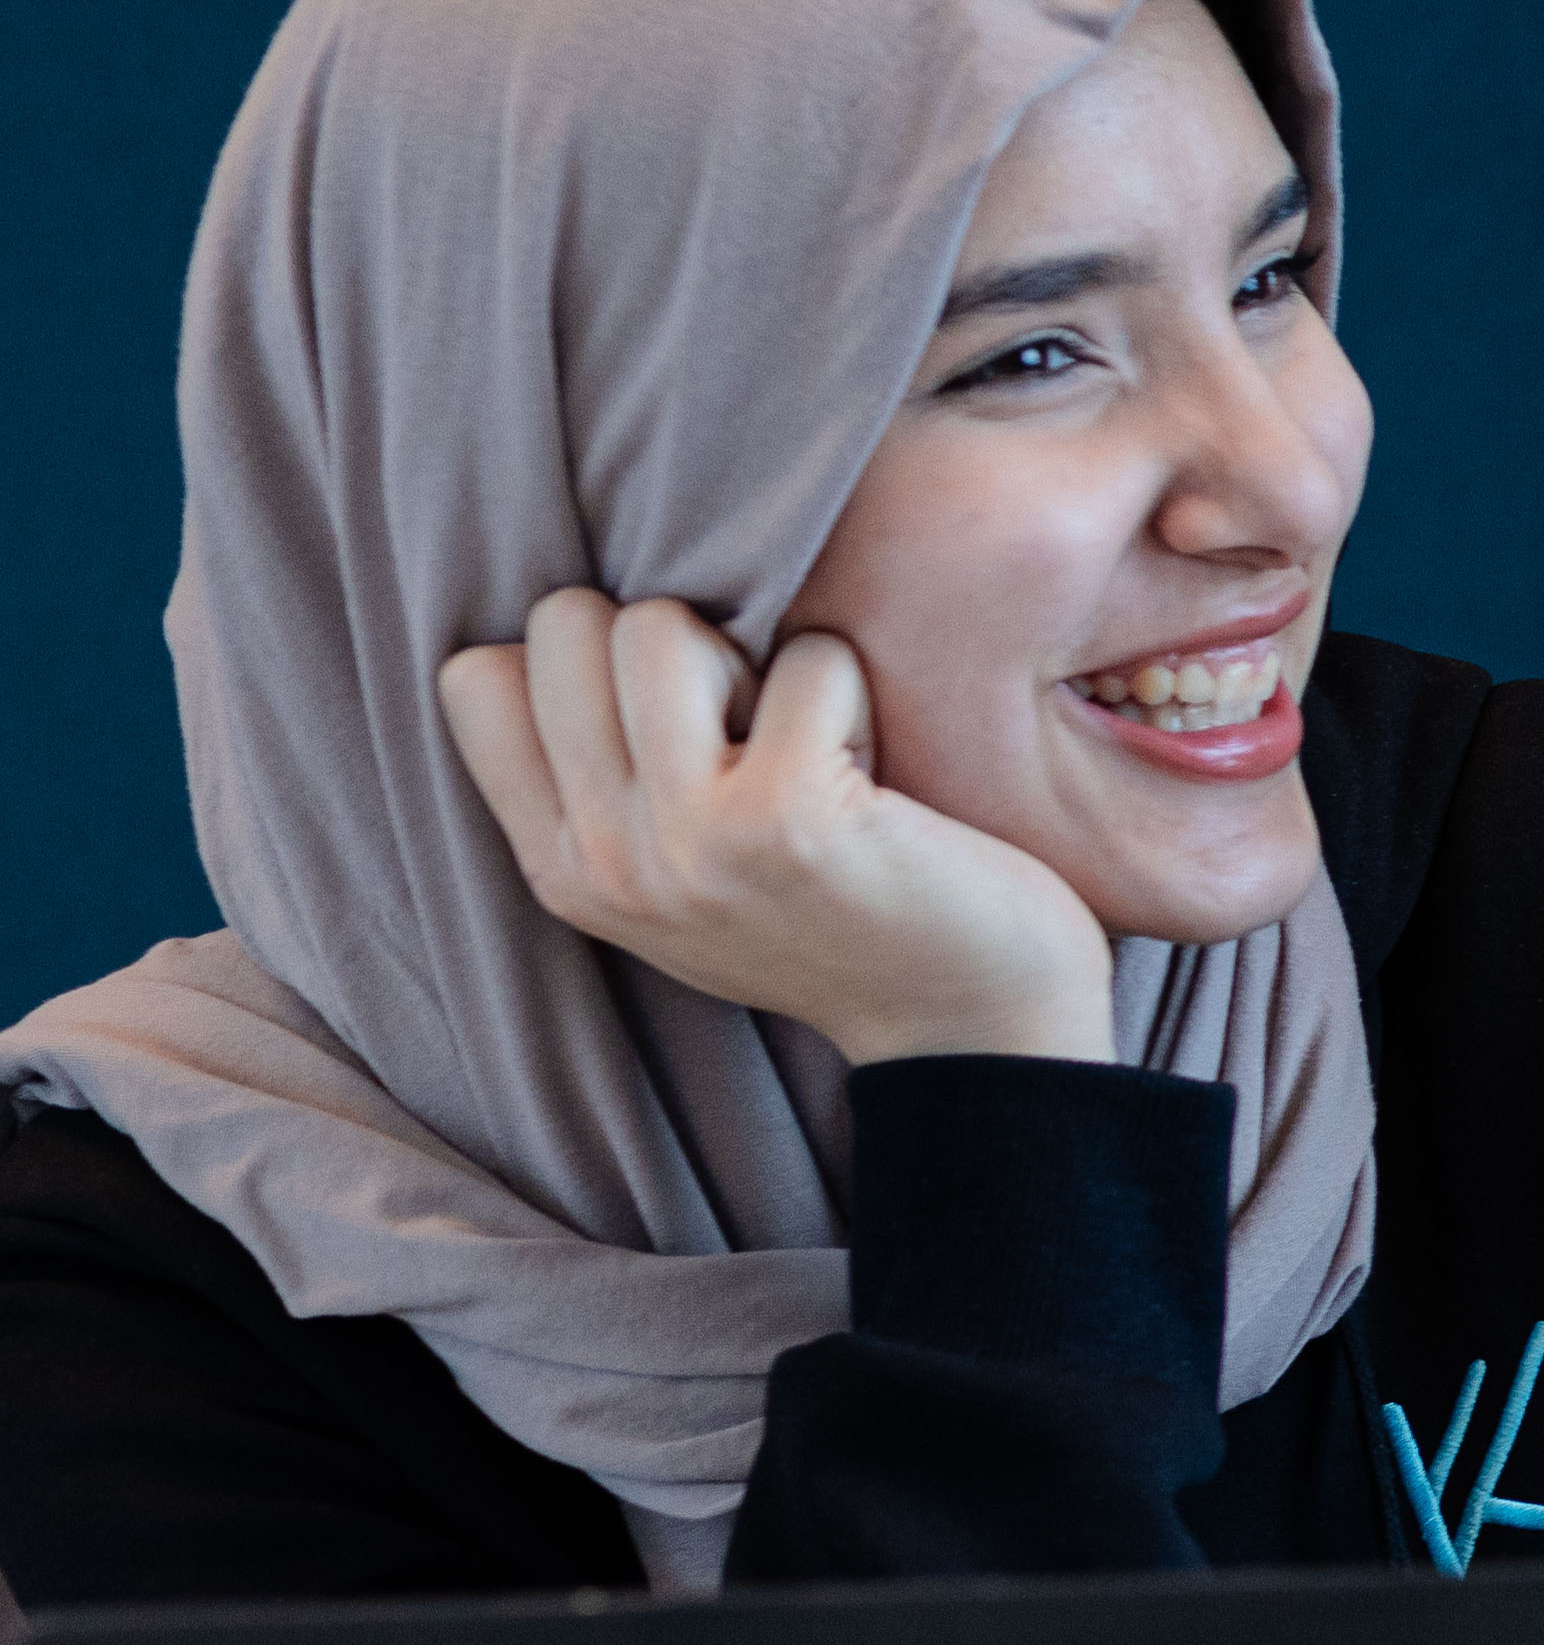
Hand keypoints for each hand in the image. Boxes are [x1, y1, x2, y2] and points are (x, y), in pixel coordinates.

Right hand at [437, 589, 1121, 1068]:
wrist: (969, 1022)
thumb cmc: (837, 918)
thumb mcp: (679, 874)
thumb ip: (607, 781)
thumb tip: (573, 622)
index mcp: (563, 867)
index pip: (473, 679)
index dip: (580, 653)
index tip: (667, 710)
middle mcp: (606, 859)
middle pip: (563, 626)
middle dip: (669, 638)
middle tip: (746, 722)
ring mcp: (689, 840)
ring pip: (655, 626)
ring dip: (751, 652)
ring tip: (802, 738)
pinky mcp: (790, 816)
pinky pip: (807, 658)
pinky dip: (851, 683)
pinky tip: (873, 767)